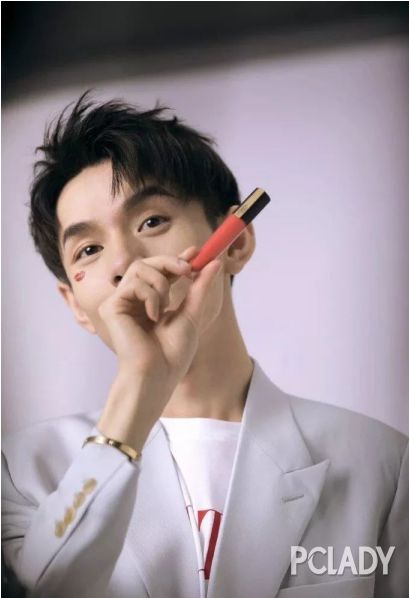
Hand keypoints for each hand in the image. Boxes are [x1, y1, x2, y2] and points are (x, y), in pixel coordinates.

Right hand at [98, 245, 221, 387]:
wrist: (158, 375)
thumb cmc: (172, 353)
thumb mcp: (192, 314)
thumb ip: (199, 287)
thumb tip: (214, 263)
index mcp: (149, 302)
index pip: (159, 271)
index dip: (175, 258)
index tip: (195, 251)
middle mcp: (132, 300)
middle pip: (145, 262)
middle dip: (169, 261)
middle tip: (187, 269)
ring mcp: (119, 302)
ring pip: (139, 268)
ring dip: (161, 283)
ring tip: (166, 306)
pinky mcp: (111, 307)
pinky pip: (133, 284)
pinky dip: (151, 297)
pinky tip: (153, 317)